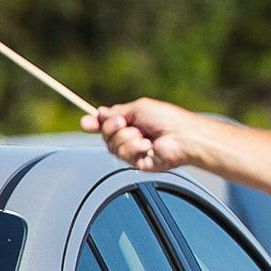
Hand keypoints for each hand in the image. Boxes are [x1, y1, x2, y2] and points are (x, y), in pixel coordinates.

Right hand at [84, 98, 203, 172]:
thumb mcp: (139, 108)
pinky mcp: (139, 163)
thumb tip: (100, 112)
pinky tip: (149, 146)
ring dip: (126, 138)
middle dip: (111, 128)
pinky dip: (135, 147)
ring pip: (112, 146)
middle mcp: (132, 136)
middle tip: (124, 123)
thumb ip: (117, 111)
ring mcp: (135, 151)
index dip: (95, 123)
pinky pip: (124, 155)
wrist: (184, 136)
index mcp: (133, 122)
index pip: (107, 124)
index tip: (86, 122)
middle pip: (105, 135)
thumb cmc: (168, 119)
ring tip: (144, 135)